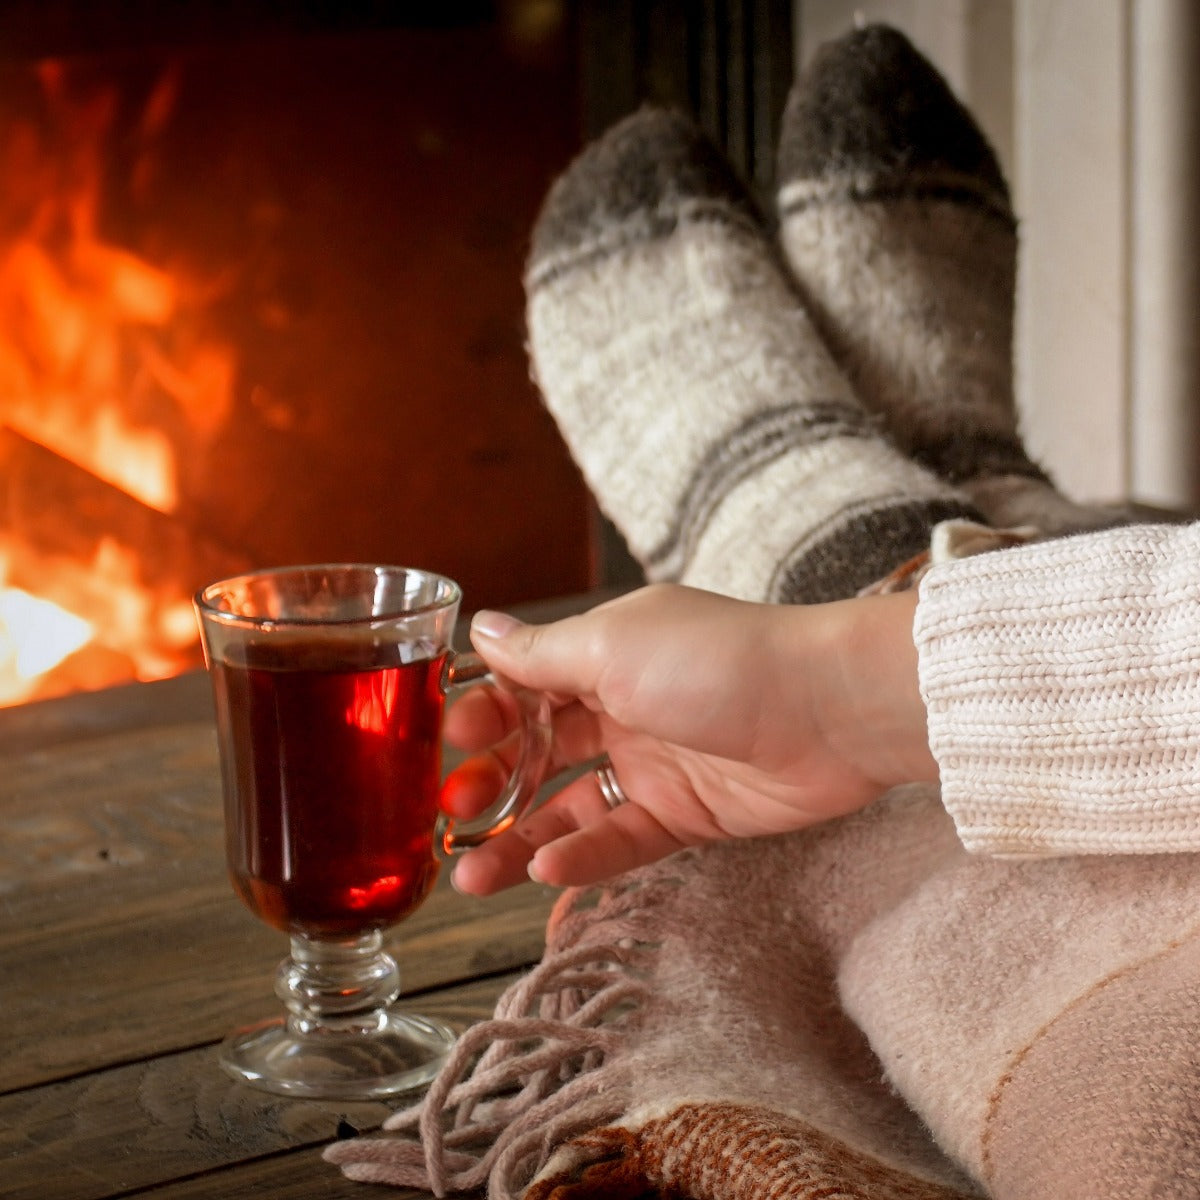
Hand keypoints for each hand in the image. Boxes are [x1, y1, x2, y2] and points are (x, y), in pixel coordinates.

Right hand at [442, 583, 936, 893]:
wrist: (829, 711)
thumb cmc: (720, 660)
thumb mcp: (614, 647)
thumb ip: (543, 654)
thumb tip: (481, 627)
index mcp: (604, 653)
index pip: (526, 683)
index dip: (483, 712)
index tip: (445, 741)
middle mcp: (624, 705)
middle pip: (540, 751)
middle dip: (492, 782)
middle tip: (453, 813)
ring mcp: (654, 763)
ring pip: (571, 807)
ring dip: (521, 839)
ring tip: (471, 876)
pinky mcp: (686, 813)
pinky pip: (621, 840)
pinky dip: (583, 856)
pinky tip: (545, 871)